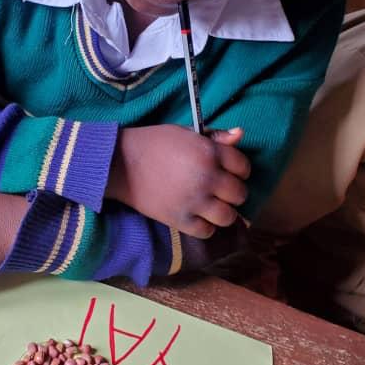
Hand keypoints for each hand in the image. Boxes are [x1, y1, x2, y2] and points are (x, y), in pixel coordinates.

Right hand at [106, 124, 249, 238]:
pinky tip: (198, 217)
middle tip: (221, 191)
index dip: (240, 170)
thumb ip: (215, 136)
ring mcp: (194, 200)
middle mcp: (206, 177)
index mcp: (209, 152)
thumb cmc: (154, 143)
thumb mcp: (186, 133)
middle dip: (233, 192)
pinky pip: (207, 231)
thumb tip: (240, 133)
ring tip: (213, 207)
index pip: (243, 166)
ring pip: (228, 217)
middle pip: (239, 194)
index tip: (231, 172)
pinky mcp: (179, 219)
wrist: (121, 163)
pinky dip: (205, 227)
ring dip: (224, 213)